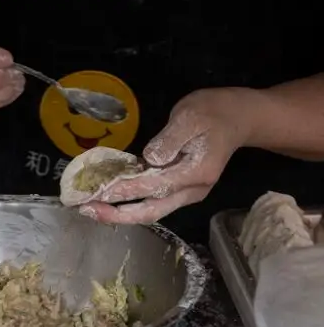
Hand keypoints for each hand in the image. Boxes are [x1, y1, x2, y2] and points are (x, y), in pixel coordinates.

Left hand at [80, 88, 252, 224]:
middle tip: (86, 210)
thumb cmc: (215, 112)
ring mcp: (187, 195)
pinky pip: (153, 203)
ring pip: (151, 212)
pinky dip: (131, 204)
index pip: (153, 186)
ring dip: (120, 213)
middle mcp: (191, 191)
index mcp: (195, 173)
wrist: (240, 119)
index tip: (97, 192)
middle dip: (117, 214)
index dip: (124, 190)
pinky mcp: (181, 192)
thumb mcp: (191, 115)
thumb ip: (169, 139)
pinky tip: (110, 200)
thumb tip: (148, 159)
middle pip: (151, 212)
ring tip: (92, 209)